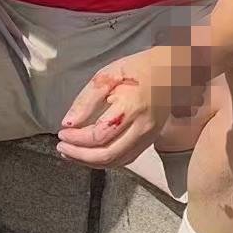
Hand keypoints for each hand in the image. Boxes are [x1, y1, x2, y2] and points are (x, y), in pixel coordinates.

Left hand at [57, 47, 208, 168]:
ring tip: (71, 154)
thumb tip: (68, 123)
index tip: (62, 133)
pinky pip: (125, 159)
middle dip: (80, 156)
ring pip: (116, 161)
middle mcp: (142, 127)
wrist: (170, 72)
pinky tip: (90, 155)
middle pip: (107, 154)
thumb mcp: (107, 76)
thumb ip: (86, 100)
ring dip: (90, 162)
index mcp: (131, 107)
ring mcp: (148, 137)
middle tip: (62, 149)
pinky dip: (105, 161)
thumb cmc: (136, 70)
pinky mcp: (150, 141)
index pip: (99, 135)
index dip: (77, 139)